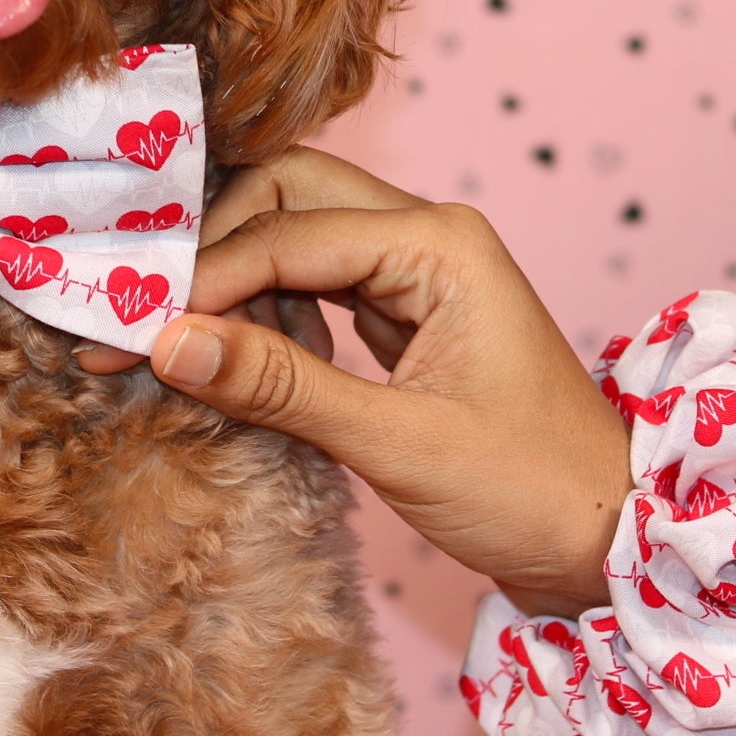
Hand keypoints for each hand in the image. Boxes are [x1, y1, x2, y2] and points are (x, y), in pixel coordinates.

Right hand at [79, 148, 633, 619]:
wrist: (608, 540)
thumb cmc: (529, 492)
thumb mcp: (398, 443)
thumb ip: (281, 386)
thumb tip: (168, 343)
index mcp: (438, 244)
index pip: (286, 234)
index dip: (200, 279)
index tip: (127, 330)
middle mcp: (427, 235)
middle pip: (287, 195)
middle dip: (209, 245)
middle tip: (139, 309)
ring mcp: (417, 270)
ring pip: (296, 234)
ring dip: (230, 277)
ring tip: (166, 335)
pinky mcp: (406, 311)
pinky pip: (316, 283)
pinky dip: (265, 308)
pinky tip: (229, 352)